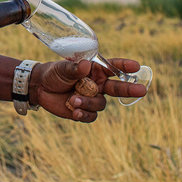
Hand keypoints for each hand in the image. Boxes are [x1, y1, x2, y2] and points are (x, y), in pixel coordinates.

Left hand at [30, 57, 146, 121]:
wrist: (40, 88)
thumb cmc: (54, 73)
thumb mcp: (62, 68)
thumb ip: (74, 68)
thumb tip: (85, 66)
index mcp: (95, 70)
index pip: (113, 67)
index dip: (124, 67)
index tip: (136, 66)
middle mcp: (97, 84)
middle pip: (118, 88)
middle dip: (130, 89)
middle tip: (142, 90)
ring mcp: (92, 98)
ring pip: (101, 104)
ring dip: (89, 103)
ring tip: (74, 100)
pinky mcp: (84, 111)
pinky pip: (92, 116)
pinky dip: (85, 114)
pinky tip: (75, 111)